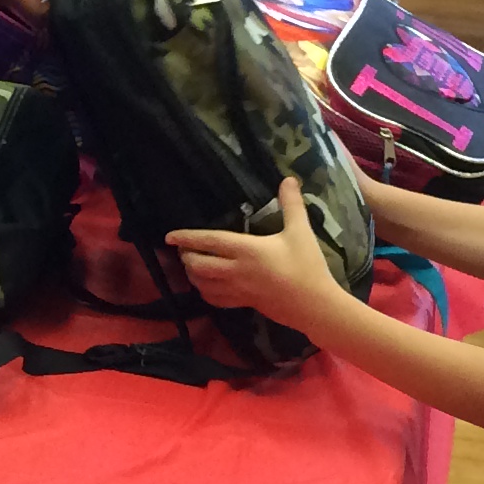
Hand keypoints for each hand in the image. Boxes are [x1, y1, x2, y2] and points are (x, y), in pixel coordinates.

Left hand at [166, 180, 348, 329]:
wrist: (315, 305)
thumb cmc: (308, 266)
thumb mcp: (300, 232)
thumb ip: (292, 205)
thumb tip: (288, 179)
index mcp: (247, 250)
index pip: (209, 242)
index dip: (187, 237)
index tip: (168, 236)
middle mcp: (236, 271)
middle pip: (198, 266)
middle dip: (186, 257)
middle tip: (183, 248)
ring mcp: (238, 290)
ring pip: (203, 285)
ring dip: (192, 275)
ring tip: (191, 264)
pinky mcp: (243, 304)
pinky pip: (215, 300)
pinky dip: (205, 292)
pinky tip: (206, 285)